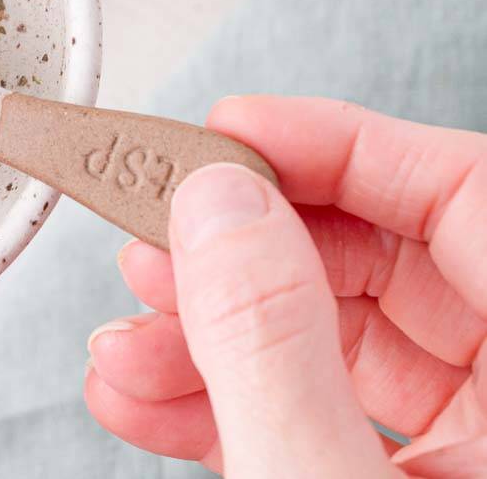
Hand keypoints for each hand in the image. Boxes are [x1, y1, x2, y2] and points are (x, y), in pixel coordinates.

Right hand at [84, 96, 486, 476]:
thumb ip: (273, 346)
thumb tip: (220, 206)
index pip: (467, 194)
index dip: (341, 146)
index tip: (227, 131)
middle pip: (385, 264)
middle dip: (243, 251)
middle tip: (152, 240)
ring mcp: (464, 459)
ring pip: (334, 341)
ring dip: (207, 332)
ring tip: (125, 345)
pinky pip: (313, 415)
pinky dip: (220, 399)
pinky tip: (140, 393)